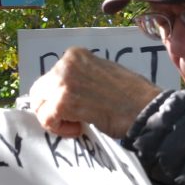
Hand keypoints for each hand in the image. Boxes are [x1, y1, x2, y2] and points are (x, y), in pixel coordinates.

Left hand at [29, 48, 162, 139]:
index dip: (60, 97)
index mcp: (75, 54)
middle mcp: (65, 63)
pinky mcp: (63, 101)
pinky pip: (46, 119)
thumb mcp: (103, 73)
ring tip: (79, 122)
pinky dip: (60, 129)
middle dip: (52, 108)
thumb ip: (82, 77)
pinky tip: (80, 127)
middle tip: (73, 118)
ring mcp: (62, 80)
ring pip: (40, 106)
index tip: (80, 106)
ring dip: (57, 119)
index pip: (50, 77)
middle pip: (40, 91)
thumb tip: (65, 91)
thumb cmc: (130, 96)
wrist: (144, 109)